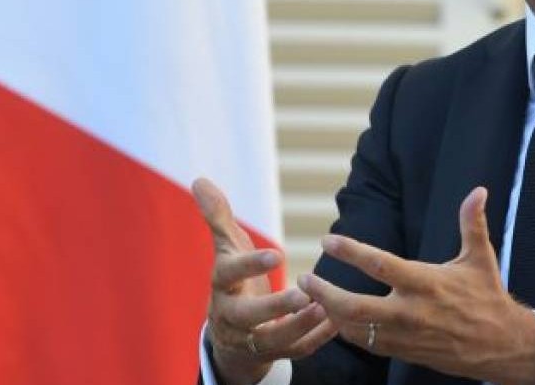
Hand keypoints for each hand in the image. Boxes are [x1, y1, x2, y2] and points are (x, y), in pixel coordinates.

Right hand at [193, 178, 336, 384]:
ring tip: (326, 307)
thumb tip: (199, 179)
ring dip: (299, 326)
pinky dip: (314, 340)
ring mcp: (250, 339)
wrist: (228, 332)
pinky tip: (335, 323)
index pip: (229, 275)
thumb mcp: (226, 248)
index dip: (250, 266)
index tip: (277, 254)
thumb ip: (218, 217)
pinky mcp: (270, 354)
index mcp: (221, 285)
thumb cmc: (232, 279)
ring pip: (273, 340)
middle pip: (248, 316)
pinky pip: (292, 351)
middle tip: (304, 295)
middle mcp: (231, 315)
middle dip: (275, 308)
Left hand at [297, 187, 534, 384]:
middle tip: (303, 278)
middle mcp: (412, 312)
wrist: (502, 346)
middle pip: (355, 307)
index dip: (351, 251)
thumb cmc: (488, 297)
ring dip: (328, 312)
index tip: (328, 239)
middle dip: (325, 293)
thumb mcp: (481, 258)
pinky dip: (345, 331)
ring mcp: (405, 336)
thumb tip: (479, 190)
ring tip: (308, 295)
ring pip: (355, 329)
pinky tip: (332, 317)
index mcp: (427, 284)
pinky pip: (366, 344)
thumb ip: (472, 223)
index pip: (380, 265)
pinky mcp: (403, 352)